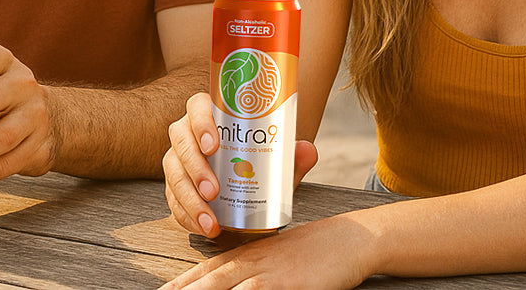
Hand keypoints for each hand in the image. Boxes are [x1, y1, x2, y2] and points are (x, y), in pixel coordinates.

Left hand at [162, 215, 373, 289]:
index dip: (178, 285)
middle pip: (207, 281)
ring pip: (225, 288)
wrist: (347, 241)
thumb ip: (251, 272)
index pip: (201, 272)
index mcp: (243, 257)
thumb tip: (234, 285)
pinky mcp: (288, 284)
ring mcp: (267, 273)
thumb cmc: (310, 253)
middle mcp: (249, 263)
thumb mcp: (273, 260)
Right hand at [164, 92, 318, 237]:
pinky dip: (187, 215)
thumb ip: (291, 156)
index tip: (213, 146)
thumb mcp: (275, 160)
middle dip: (195, 168)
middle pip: (181, 142)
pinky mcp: (174, 185)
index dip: (201, 123)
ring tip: (210, 220)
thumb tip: (308, 150)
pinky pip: (173, 199)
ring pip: (173, 173)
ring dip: (189, 198)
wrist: (248, 185)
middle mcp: (188, 133)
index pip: (197, 107)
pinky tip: (204, 227)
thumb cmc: (257, 162)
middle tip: (213, 191)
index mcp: (210, 115)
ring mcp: (178, 160)